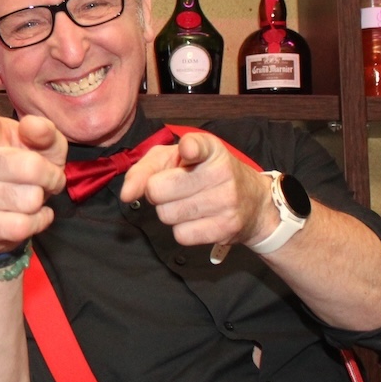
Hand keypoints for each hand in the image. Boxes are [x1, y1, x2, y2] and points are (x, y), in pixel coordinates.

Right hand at [0, 98, 66, 253]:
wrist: (0, 215)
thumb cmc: (26, 170)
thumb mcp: (44, 148)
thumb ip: (45, 133)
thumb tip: (34, 126)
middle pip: (31, 167)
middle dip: (51, 176)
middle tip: (48, 178)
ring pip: (30, 199)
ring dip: (41, 200)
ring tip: (32, 196)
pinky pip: (22, 225)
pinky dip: (38, 221)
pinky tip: (32, 215)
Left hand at [120, 132, 275, 250]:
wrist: (253, 202)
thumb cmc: (204, 174)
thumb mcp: (175, 159)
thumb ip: (145, 169)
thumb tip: (127, 194)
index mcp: (210, 148)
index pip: (196, 146)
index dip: (189, 150)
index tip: (188, 151)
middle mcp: (221, 171)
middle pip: (158, 189)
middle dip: (157, 192)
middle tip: (172, 189)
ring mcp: (226, 201)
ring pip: (166, 214)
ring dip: (169, 211)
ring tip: (186, 203)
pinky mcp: (226, 228)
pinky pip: (181, 235)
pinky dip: (182, 230)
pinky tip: (197, 219)